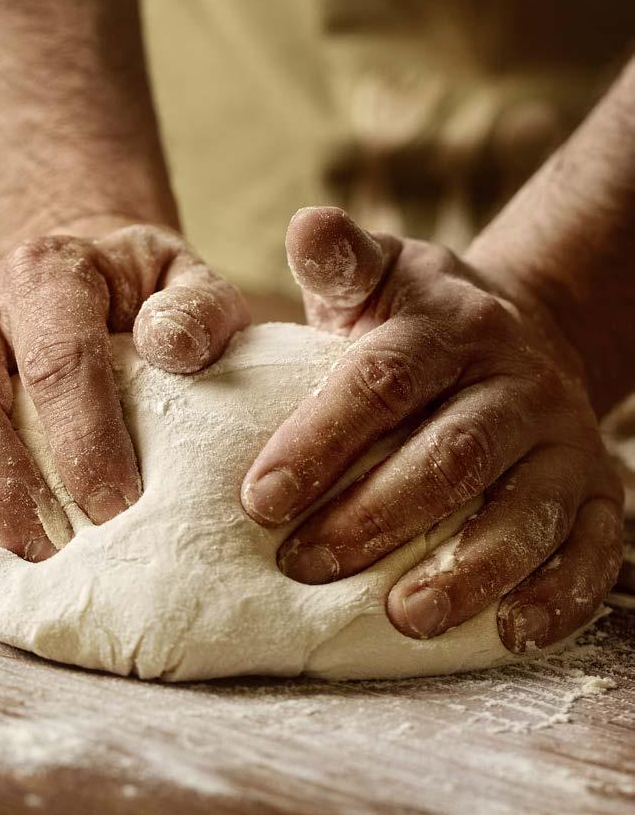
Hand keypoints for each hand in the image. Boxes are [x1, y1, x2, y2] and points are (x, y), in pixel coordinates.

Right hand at [0, 222, 248, 574]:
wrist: (69, 264)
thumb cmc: (138, 287)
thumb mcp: (184, 277)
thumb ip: (196, 306)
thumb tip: (169, 346)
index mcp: (48, 273)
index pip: (60, 363)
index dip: (85, 443)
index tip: (117, 511)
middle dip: (4, 494)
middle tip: (47, 561)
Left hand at [242, 207, 622, 652]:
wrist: (518, 336)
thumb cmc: (418, 321)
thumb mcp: (381, 277)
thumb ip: (341, 262)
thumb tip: (306, 224)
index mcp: (448, 328)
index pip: (383, 381)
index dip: (322, 441)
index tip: (259, 499)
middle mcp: (513, 382)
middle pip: (450, 454)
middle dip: (377, 515)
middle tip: (304, 566)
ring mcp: (562, 439)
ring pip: (523, 510)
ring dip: (467, 570)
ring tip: (403, 616)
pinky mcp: (597, 488)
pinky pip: (592, 548)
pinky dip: (557, 596)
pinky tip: (507, 632)